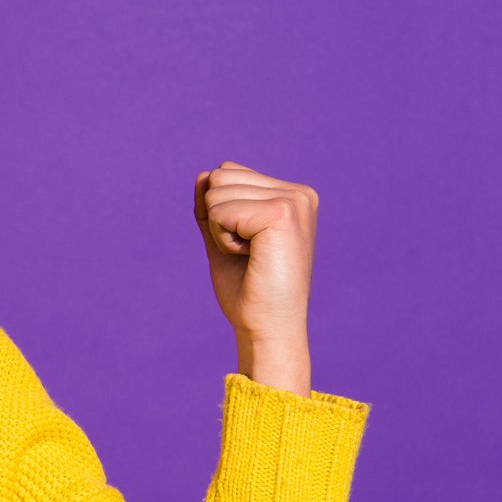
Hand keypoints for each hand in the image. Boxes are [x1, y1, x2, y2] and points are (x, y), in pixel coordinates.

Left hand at [194, 160, 318, 345]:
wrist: (267, 328)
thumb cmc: (249, 292)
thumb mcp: (225, 239)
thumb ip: (215, 207)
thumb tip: (203, 174)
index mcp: (292, 195)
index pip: (228, 172)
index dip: (221, 212)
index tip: (247, 247)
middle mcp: (299, 193)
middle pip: (219, 176)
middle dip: (219, 219)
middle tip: (248, 254)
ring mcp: (293, 200)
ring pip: (216, 191)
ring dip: (221, 230)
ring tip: (251, 257)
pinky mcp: (281, 213)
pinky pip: (220, 211)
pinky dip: (223, 239)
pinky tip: (250, 258)